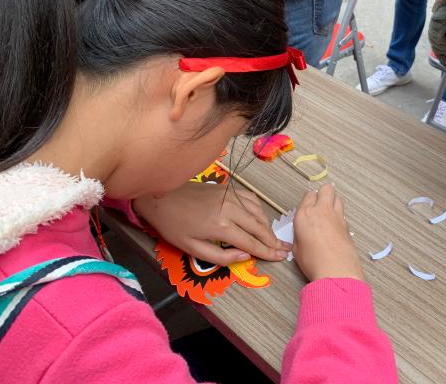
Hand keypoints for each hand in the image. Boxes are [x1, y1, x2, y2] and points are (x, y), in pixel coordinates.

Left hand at [133, 181, 290, 264]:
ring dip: (268, 226)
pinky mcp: (229, 188)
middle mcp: (231, 209)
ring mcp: (231, 196)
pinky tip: (260, 218)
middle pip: (259, 227)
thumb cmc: (173, 225)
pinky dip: (260, 210)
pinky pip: (251, 199)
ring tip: (273, 238)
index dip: (267, 252)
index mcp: (221, 226)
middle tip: (285, 249)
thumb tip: (245, 256)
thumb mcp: (192, 249)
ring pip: (258, 212)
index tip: (280, 257)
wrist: (161, 197)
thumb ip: (221, 256)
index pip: (251, 243)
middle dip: (273, 240)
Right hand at [292, 183, 363, 281]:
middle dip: (323, 193)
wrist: (336, 271)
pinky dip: (339, 215)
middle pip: (327, 189)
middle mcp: (322, 211)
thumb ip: (300, 233)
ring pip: (337, 197)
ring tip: (328, 214)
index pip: (309, 195)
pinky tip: (334, 227)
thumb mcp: (297, 247)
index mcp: (305, 214)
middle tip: (319, 205)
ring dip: (333, 202)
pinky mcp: (347, 225)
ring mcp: (337, 216)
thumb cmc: (313, 262)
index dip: (309, 201)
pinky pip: (342, 212)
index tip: (307, 208)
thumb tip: (304, 231)